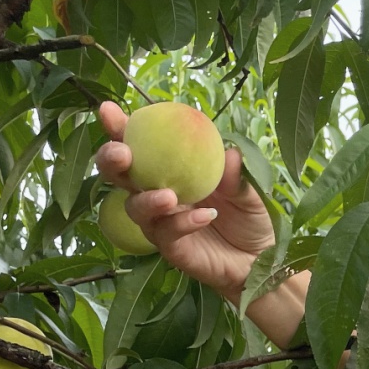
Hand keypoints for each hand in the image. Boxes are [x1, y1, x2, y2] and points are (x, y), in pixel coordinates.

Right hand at [94, 101, 274, 300]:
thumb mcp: (248, 190)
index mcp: (171, 170)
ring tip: (169, 195)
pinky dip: (182, 223)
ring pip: (135, 209)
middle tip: (122, 153)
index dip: (119, 128)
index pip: (140, 146)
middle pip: (120, 176)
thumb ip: (235, 173)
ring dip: (147, 199)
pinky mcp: (171, 250)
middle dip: (112, 160)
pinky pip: (166, 234)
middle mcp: (158, 195)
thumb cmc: (250, 217)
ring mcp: (161, 223)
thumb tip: (228, 152)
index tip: (108, 111)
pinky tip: (204, 216)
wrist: (261, 258)